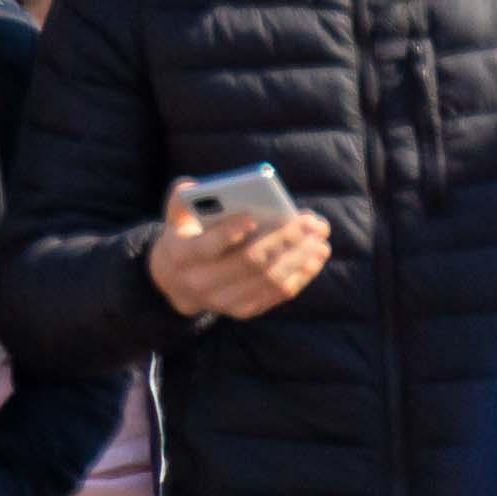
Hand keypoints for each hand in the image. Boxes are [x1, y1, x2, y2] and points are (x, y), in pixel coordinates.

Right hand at [145, 185, 330, 319]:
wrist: (178, 283)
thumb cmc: (186, 237)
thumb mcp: (176, 216)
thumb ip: (182, 198)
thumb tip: (197, 185)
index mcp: (182, 255)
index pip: (207, 247)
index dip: (229, 233)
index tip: (252, 217)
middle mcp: (201, 283)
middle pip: (248, 262)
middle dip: (283, 239)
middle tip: (310, 222)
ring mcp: (223, 301)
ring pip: (268, 279)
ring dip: (299, 258)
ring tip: (320, 238)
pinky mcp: (243, 310)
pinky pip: (277, 294)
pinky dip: (300, 275)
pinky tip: (315, 257)